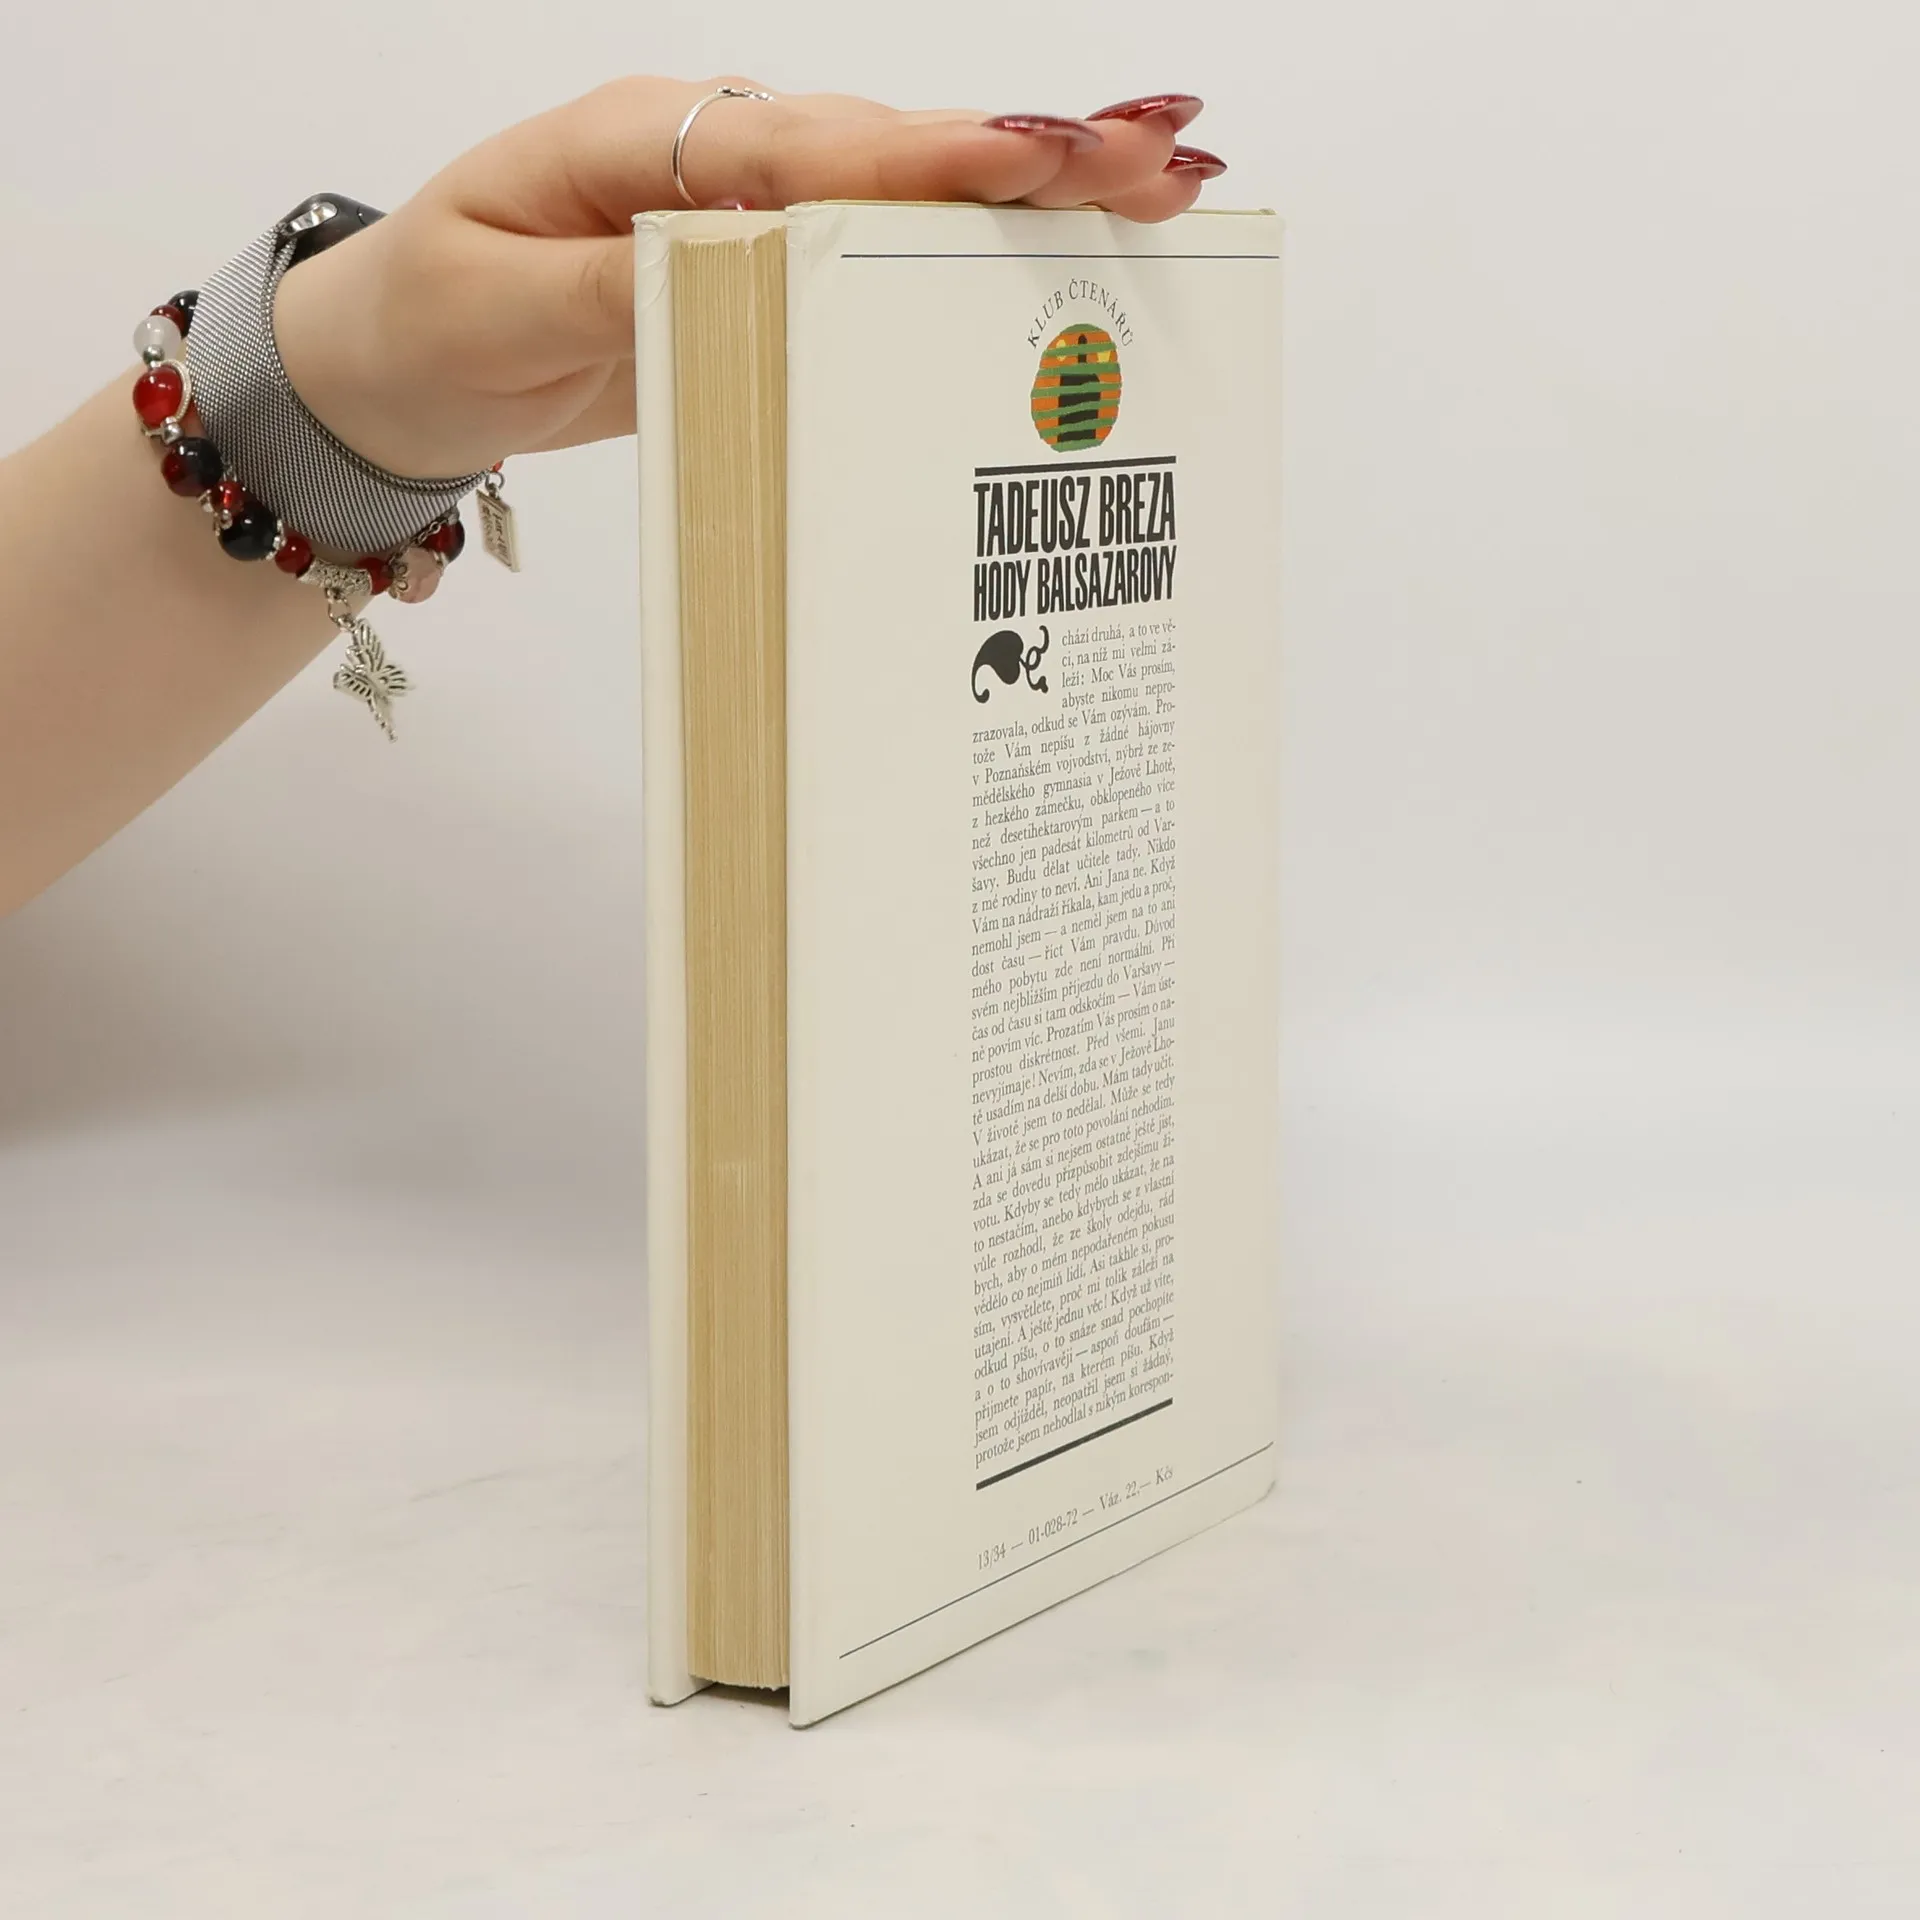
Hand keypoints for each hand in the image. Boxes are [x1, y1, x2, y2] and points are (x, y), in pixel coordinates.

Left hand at [273, 79, 1223, 479]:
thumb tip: (751, 265)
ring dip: (1029, 195)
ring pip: (903, 198)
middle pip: (890, 151)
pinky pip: (876, 262)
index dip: (926, 157)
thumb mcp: (499, 308)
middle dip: (1029, 154)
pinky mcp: (760, 279)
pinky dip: (969, 255)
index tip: (1034, 158)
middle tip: (1163, 153)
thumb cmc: (429, 322)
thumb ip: (621, 285)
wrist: (392, 366)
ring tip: (1158, 187)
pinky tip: (1053, 258)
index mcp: (643, 142)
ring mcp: (744, 217)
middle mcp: (713, 161)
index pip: (807, 146)